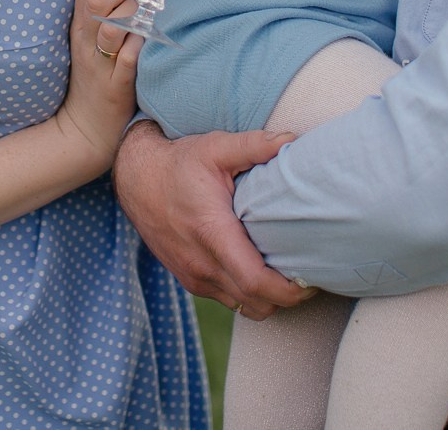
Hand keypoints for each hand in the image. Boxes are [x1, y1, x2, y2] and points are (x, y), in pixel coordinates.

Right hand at [51, 0, 143, 171]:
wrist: (85, 127)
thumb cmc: (95, 75)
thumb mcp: (88, 38)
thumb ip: (102, 8)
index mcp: (80, 24)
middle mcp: (86, 41)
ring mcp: (100, 64)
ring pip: (112, 27)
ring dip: (132, 13)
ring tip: (144, 15)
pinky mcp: (116, 86)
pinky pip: (127, 60)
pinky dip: (139, 46)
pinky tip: (146, 40)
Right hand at [113, 120, 315, 319]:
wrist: (136, 179)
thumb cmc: (179, 163)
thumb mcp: (215, 148)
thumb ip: (254, 145)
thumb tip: (292, 140)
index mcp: (212, 233)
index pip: (255, 282)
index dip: (289, 290)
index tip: (311, 279)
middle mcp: (201, 263)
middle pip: (256, 304)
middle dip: (287, 299)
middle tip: (309, 277)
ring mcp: (194, 276)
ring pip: (243, 307)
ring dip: (267, 298)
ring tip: (286, 274)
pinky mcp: (190, 279)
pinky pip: (228, 299)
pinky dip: (248, 293)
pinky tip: (259, 269)